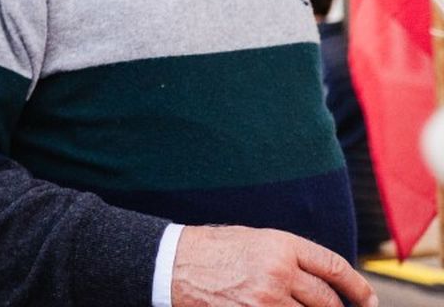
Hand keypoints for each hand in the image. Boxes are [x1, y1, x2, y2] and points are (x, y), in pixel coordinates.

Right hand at [171, 225, 377, 306]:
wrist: (172, 264)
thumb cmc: (212, 250)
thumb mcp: (254, 240)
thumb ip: (290, 257)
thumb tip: (326, 281)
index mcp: (281, 245)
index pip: (335, 268)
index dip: (358, 288)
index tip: (368, 301)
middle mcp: (278, 272)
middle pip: (327, 301)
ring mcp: (266, 300)